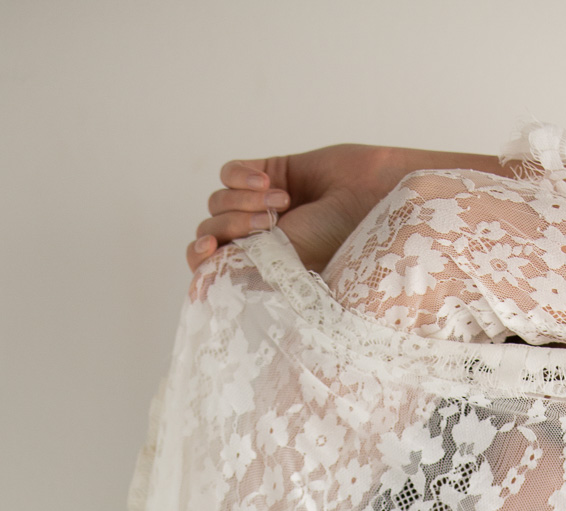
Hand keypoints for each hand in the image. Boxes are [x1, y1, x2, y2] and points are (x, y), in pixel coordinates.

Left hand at [186, 144, 400, 274]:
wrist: (367, 197)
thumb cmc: (337, 241)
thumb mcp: (284, 265)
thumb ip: (240, 268)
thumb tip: (198, 283)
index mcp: (262, 271)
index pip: (211, 268)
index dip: (201, 258)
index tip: (211, 250)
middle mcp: (258, 241)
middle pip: (211, 229)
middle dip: (234, 225)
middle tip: (270, 225)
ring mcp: (260, 207)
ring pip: (219, 200)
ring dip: (244, 201)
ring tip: (282, 203)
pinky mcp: (265, 173)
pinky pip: (230, 172)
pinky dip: (243, 178)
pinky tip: (271, 184)